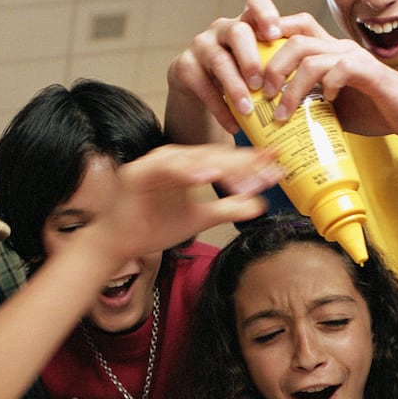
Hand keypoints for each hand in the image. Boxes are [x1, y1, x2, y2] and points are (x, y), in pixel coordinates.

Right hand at [70, 143, 278, 265]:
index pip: (226, 161)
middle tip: (269, 164)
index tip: (278, 164)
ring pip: (193, 158)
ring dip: (218, 163)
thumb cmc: (153, 226)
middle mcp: (175, 159)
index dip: (252, 162)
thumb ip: (228, 209)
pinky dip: (185, 171)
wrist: (120, 242)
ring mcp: (157, 163)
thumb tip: (258, 204)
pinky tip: (205, 176)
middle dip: (243, 161)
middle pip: (214, 156)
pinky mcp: (140, 172)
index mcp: (190, 166)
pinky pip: (166, 168)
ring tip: (242, 168)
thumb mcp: (200, 218)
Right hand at [168, 0, 328, 134]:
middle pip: (237, 32)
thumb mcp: (262, 65)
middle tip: (261, 82)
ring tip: (248, 108)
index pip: (255, 4)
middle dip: (250, 57)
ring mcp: (201, 46)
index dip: (265, 14)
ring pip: (218, 60)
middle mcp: (222, 29)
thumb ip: (282, 65)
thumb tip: (327, 82)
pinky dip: (220, 108)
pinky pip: (202, 87)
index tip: (275, 33)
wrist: (200, 87)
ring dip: (235, 86)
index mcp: (245, 24)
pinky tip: (234, 124)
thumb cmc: (243, 77)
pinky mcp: (185, 68)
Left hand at [254, 33, 397, 140]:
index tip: (252, 70)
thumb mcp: (332, 109)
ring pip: (310, 56)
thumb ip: (308, 105)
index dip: (270, 39)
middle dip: (271, 65)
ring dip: (290, 85)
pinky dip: (327, 86)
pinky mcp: (369, 72)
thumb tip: (275, 122)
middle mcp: (339, 48)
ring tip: (282, 112)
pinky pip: (339, 69)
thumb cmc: (374, 112)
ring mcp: (354, 57)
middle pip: (294, 37)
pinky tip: (325, 103)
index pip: (294, 28)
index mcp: (329, 52)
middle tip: (261, 94)